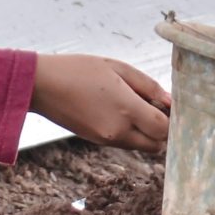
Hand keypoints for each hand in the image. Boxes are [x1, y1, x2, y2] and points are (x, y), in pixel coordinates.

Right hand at [31, 55, 171, 153]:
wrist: (41, 86)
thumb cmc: (80, 70)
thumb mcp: (118, 68)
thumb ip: (148, 86)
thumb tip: (169, 102)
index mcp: (126, 110)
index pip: (164, 129)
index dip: (172, 119)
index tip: (170, 105)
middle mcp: (118, 131)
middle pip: (156, 145)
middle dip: (162, 130)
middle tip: (157, 108)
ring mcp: (106, 139)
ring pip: (141, 146)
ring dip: (146, 133)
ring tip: (137, 107)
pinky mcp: (96, 141)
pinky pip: (125, 142)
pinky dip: (131, 133)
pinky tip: (121, 112)